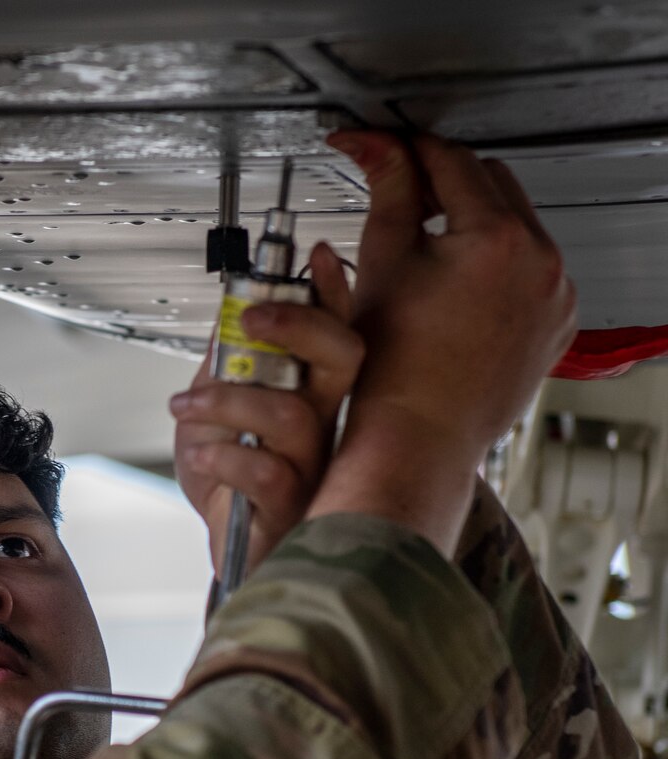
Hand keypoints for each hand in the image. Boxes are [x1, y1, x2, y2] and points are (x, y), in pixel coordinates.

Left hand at [171, 243, 362, 574]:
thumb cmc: (232, 481)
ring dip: (227, 400)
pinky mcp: (290, 503)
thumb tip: (230, 314)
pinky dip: (220, 454)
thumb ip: (227, 365)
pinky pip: (264, 468)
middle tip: (249, 321)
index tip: (312, 254)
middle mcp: (324, 421)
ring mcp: (314, 463)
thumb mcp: (216, 410)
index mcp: (311, 390)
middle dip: (297, 326)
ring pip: (291, 412)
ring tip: (186, 407)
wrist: (229, 546)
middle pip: (343, 356)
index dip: (333, 290)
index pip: (338, 329)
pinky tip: (199, 453)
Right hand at [313, 132, 576, 553]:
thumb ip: (387, 192)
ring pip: (517, 228)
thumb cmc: (391, 368)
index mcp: (497, 238)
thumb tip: (375, 146)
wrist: (417, 436)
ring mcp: (556, 294)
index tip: (385, 150)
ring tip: (429, 254)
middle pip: (492, 185)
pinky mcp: (557, 322)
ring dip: (476, 225)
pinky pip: (532, 272)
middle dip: (448, 185)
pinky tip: (458, 292)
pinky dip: (498, 269)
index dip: (410, 152)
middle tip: (403, 199)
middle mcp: (541, 260)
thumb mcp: (380, 264)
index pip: (452, 163)